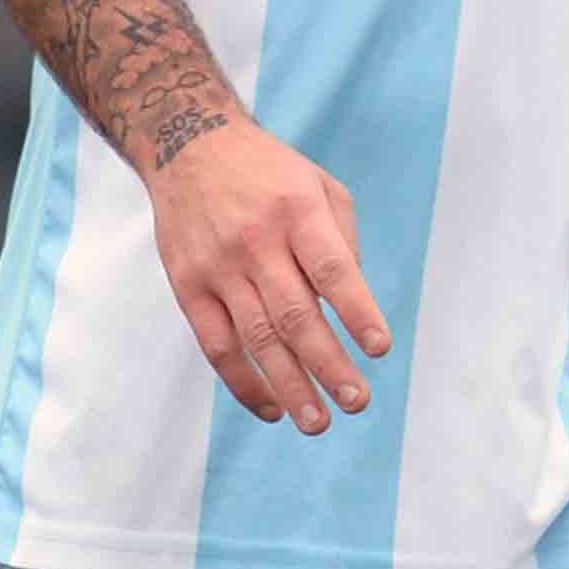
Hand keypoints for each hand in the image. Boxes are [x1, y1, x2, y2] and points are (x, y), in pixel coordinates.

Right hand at [144, 122, 388, 432]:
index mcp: (297, 211)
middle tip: (358, 403)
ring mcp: (218, 267)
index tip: (379, 349)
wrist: (188, 146)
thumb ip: (342, 241)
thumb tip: (352, 306)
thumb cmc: (268, 173)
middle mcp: (256, 241)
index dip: (356, 310)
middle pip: (296, 315)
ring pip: (257, 338)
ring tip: (318, 422)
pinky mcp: (188, 286)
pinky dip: (244, 382)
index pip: (331, 269)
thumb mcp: (319, 185)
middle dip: (329, 365)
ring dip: (290, 386)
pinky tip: (272, 407)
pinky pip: (217, 345)